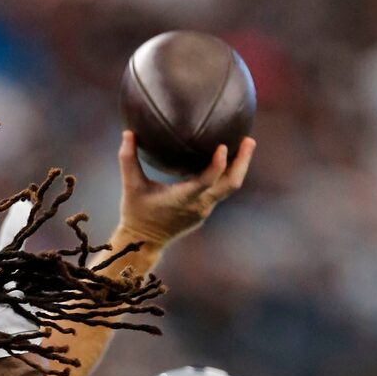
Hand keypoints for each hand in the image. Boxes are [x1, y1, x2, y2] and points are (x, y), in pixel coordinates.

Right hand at [116, 130, 254, 251]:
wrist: (143, 243)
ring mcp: (204, 210)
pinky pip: (220, 190)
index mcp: (183, 199)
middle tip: (249, 140)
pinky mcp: (204, 211)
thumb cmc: (136, 213)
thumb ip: (128, 160)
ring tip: (245, 144)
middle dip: (242, 162)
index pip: (206, 182)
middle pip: (230, 184)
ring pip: (229, 187)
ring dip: (239, 166)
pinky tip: (228, 157)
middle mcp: (198, 205)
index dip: (217, 165)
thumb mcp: (130, 187)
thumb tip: (127, 132)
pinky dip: (226, 174)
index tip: (223, 146)